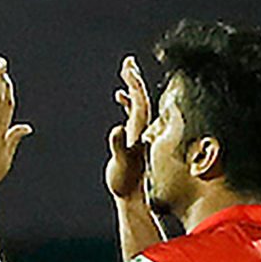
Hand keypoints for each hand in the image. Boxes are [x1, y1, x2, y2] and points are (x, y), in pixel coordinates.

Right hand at [107, 55, 151, 202]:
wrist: (135, 199)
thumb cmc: (127, 183)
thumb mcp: (122, 164)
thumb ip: (120, 146)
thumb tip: (117, 129)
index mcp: (141, 131)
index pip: (139, 101)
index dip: (134, 83)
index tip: (128, 67)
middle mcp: (143, 130)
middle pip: (141, 98)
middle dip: (134, 79)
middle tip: (128, 62)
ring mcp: (140, 134)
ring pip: (138, 105)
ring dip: (131, 87)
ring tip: (125, 73)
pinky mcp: (135, 140)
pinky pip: (133, 114)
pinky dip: (127, 102)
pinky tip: (119, 97)